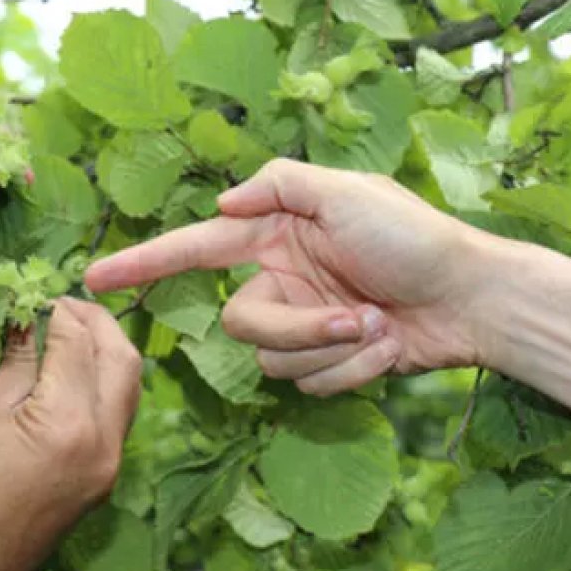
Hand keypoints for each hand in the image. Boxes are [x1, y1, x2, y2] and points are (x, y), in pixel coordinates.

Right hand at [0, 299, 141, 570]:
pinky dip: (103, 381)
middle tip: (63, 306)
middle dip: (96, 322)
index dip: (58, 309)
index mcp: (68, 421)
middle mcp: (104, 440)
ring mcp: (111, 461)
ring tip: (69, 332)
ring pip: (129, 385)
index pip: (78, 341)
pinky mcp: (106, 474)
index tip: (37, 294)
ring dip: (105, 350)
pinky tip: (72, 371)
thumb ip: (19, 359)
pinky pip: (118, 413)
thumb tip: (30, 315)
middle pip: (122, 358)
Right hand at [86, 158, 496, 395]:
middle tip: (355, 318)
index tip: (95, 278)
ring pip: (274, 363)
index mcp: (274, 235)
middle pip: (242, 325)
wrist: (475, 300)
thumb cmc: (416, 237)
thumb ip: (278, 185)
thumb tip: (221, 203)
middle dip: (297, 329)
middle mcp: (280, 281)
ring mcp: (303, 326)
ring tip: (379, 328)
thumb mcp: (347, 191)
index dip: (144, 263)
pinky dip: (354, 372)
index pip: (195, 249)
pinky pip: (311, 385)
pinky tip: (389, 349)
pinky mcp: (326, 364)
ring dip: (332, 352)